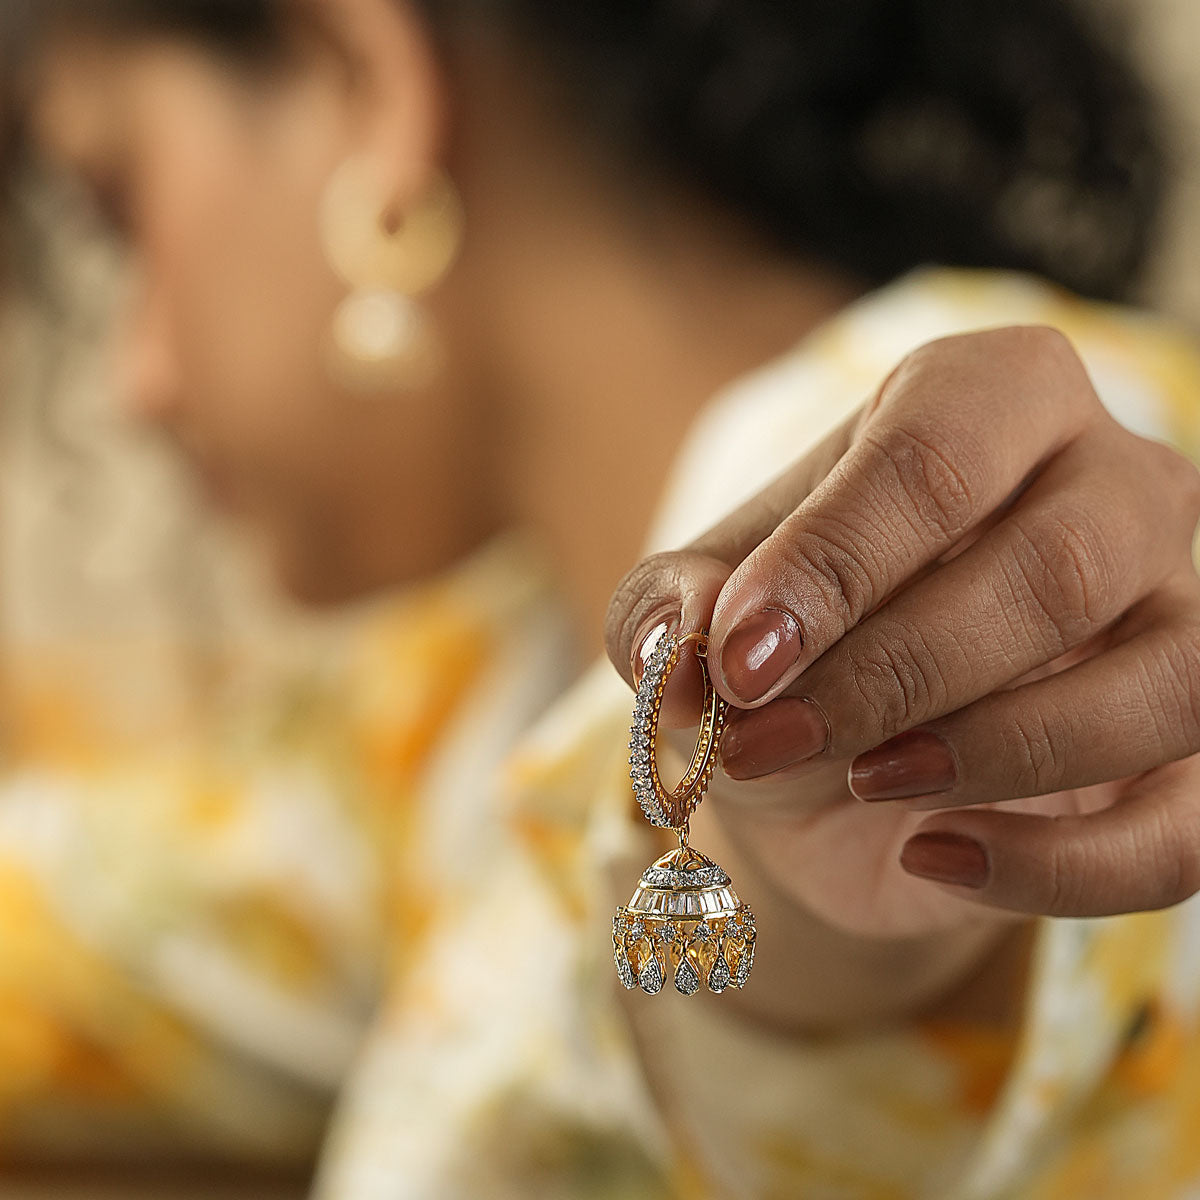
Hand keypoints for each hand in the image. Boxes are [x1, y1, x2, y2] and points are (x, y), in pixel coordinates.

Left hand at [607, 327, 1199, 1019]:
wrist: (837, 755)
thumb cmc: (789, 640)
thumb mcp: (708, 610)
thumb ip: (678, 607)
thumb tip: (683, 641)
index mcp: (986, 399)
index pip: (936, 453)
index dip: (835, 560)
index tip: (742, 658)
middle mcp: (1110, 483)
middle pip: (1056, 566)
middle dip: (894, 673)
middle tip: (772, 739)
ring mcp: (1174, 610)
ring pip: (1160, 682)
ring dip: (992, 754)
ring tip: (867, 783)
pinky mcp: (1190, 746)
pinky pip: (1190, 820)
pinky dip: (1062, 864)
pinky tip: (939, 858)